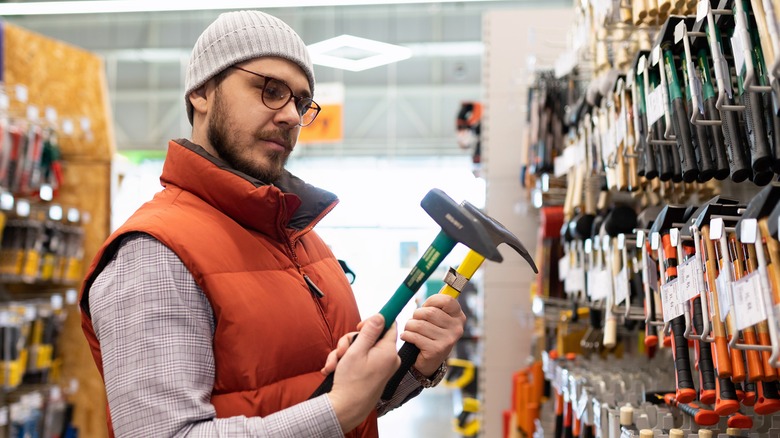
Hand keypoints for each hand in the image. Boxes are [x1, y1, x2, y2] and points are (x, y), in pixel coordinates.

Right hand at [326, 314, 399, 432]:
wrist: (345, 410)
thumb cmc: (351, 382)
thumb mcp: (357, 351)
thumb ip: (369, 331)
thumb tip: (381, 315)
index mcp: (388, 351)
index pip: (389, 325)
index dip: (374, 321)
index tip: (360, 326)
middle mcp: (388, 359)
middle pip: (370, 337)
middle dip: (351, 341)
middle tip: (341, 351)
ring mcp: (381, 367)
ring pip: (361, 348)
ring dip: (344, 353)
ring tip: (334, 365)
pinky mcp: (373, 374)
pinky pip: (360, 360)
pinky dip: (346, 363)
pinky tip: (334, 370)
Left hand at [400, 294, 465, 375]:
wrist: (428, 362)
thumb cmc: (430, 334)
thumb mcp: (437, 318)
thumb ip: (436, 305)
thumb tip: (439, 284)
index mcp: (458, 316)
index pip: (446, 300)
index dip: (431, 301)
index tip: (424, 307)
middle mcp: (456, 328)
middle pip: (429, 312)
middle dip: (416, 315)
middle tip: (414, 321)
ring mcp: (448, 340)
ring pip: (420, 324)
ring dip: (409, 326)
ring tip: (409, 330)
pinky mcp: (437, 350)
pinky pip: (415, 336)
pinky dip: (407, 335)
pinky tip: (407, 337)